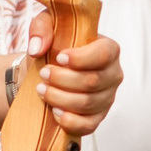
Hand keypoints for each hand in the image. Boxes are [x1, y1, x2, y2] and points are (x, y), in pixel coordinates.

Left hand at [25, 18, 120, 136]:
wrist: (45, 70)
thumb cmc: (52, 45)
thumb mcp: (46, 25)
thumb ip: (41, 29)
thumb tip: (37, 48)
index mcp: (109, 49)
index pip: (103, 54)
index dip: (80, 58)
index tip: (58, 57)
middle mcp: (113, 74)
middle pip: (93, 81)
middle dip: (63, 79)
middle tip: (43, 74)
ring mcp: (107, 98)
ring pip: (88, 103)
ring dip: (60, 98)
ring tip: (42, 90)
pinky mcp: (97, 117)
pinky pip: (89, 125)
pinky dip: (70, 121)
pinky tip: (55, 112)